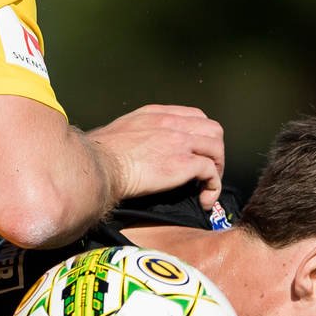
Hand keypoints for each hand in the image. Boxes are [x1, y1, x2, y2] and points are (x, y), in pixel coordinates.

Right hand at [92, 105, 224, 208]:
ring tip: (207, 186)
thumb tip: (129, 150)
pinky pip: (212, 173)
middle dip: (214, 151)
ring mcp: (180, 142)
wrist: (99, 167)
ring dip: (217, 169)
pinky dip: (213, 188)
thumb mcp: (117, 132)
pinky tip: (204, 201)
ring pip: (217, 148)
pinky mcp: (184, 164)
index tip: (195, 152)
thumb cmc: (98, 155)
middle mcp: (172, 124)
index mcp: (155, 114)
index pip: (193, 116)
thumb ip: (133, 135)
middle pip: (212, 129)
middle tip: (206, 170)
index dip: (200, 135)